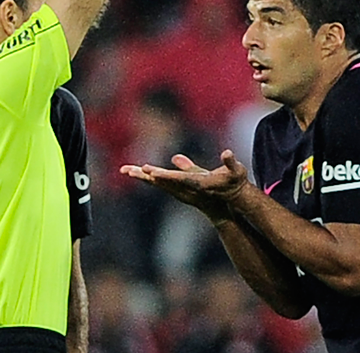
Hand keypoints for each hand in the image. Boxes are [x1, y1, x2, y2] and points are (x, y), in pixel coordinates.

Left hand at [120, 150, 250, 218]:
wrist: (227, 208)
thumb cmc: (232, 187)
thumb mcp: (233, 172)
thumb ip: (229, 162)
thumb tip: (227, 152)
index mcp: (196, 185)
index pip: (176, 179)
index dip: (163, 175)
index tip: (149, 171)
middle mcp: (184, 190)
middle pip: (160, 182)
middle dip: (143, 175)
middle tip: (126, 170)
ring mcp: (180, 192)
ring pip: (157, 183)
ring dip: (142, 176)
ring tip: (126, 170)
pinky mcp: (179, 191)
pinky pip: (160, 183)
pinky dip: (150, 178)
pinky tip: (143, 173)